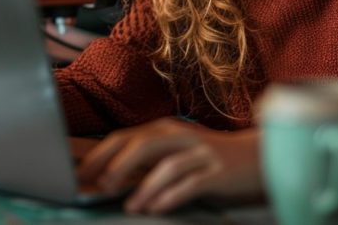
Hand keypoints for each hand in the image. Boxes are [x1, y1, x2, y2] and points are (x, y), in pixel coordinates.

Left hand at [77, 118, 262, 213]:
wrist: (257, 156)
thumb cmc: (208, 157)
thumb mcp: (175, 150)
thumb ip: (147, 157)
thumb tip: (108, 172)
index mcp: (165, 129)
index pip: (125, 137)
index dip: (100, 155)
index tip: (81, 175)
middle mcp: (181, 135)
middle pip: (142, 144)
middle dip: (117, 165)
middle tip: (100, 186)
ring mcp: (201, 152)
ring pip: (166, 165)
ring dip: (145, 187)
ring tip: (129, 206)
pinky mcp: (218, 171)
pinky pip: (191, 183)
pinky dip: (171, 196)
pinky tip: (156, 209)